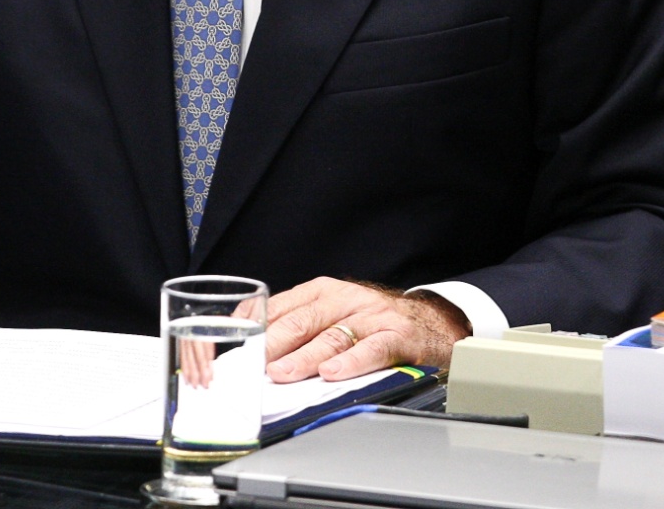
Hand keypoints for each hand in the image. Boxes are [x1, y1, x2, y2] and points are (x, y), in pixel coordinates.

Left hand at [264, 277, 470, 382]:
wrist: (429, 322)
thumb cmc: (371, 322)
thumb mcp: (333, 313)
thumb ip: (298, 327)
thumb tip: (254, 352)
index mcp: (323, 291)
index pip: (281, 306)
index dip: (256, 327)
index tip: (235, 347)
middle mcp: (346, 299)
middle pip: (303, 320)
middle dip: (274, 343)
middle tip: (253, 363)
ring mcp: (372, 317)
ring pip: (333, 336)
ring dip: (304, 357)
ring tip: (283, 372)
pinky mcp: (397, 336)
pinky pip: (372, 349)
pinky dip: (351, 362)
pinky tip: (333, 373)